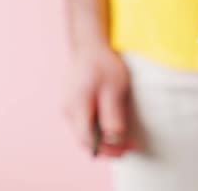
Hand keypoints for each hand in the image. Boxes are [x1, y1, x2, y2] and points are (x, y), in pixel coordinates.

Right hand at [63, 42, 134, 156]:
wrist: (90, 46)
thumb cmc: (102, 64)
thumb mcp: (114, 88)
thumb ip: (112, 114)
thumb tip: (114, 138)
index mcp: (76, 107)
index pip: (87, 140)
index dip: (106, 149)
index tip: (125, 150)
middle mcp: (68, 111)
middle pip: (85, 139)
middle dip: (107, 147)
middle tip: (129, 147)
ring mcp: (69, 108)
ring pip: (85, 132)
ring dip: (104, 139)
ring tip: (125, 139)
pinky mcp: (75, 104)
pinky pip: (86, 123)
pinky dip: (100, 129)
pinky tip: (114, 126)